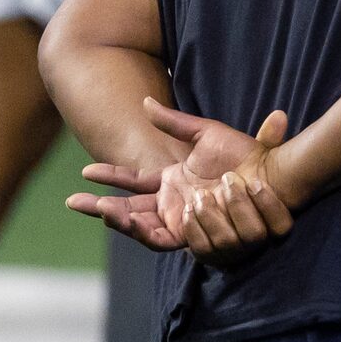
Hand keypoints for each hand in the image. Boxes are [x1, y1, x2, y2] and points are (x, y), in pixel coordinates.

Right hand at [67, 102, 292, 257]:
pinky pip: (160, 238)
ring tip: (97, 208)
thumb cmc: (245, 156)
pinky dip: (142, 229)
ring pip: (139, 224)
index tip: (85, 171)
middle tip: (71, 200)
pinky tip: (126, 216)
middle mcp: (172, 202)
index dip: (110, 175)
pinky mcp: (192, 233)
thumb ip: (174, 122)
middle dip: (99, 205)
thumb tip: (145, 103)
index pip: (132, 180)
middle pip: (127, 207)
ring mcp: (180, 218)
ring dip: (117, 218)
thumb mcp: (205, 133)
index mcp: (172, 180)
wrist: (270, 175)